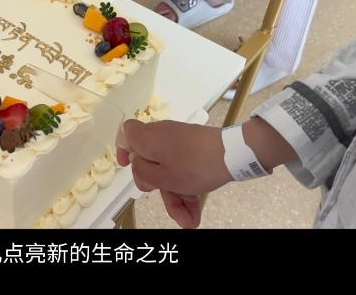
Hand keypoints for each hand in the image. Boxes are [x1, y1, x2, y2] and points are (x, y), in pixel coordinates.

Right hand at [116, 119, 232, 227]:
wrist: (233, 153)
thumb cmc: (192, 165)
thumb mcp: (162, 177)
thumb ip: (142, 173)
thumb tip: (136, 163)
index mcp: (148, 138)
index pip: (127, 133)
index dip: (123, 149)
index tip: (127, 165)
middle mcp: (161, 136)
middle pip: (151, 163)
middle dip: (160, 189)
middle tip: (171, 205)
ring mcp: (180, 142)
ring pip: (170, 171)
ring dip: (177, 197)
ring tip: (189, 221)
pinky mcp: (195, 148)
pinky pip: (184, 169)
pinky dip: (188, 189)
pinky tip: (195, 213)